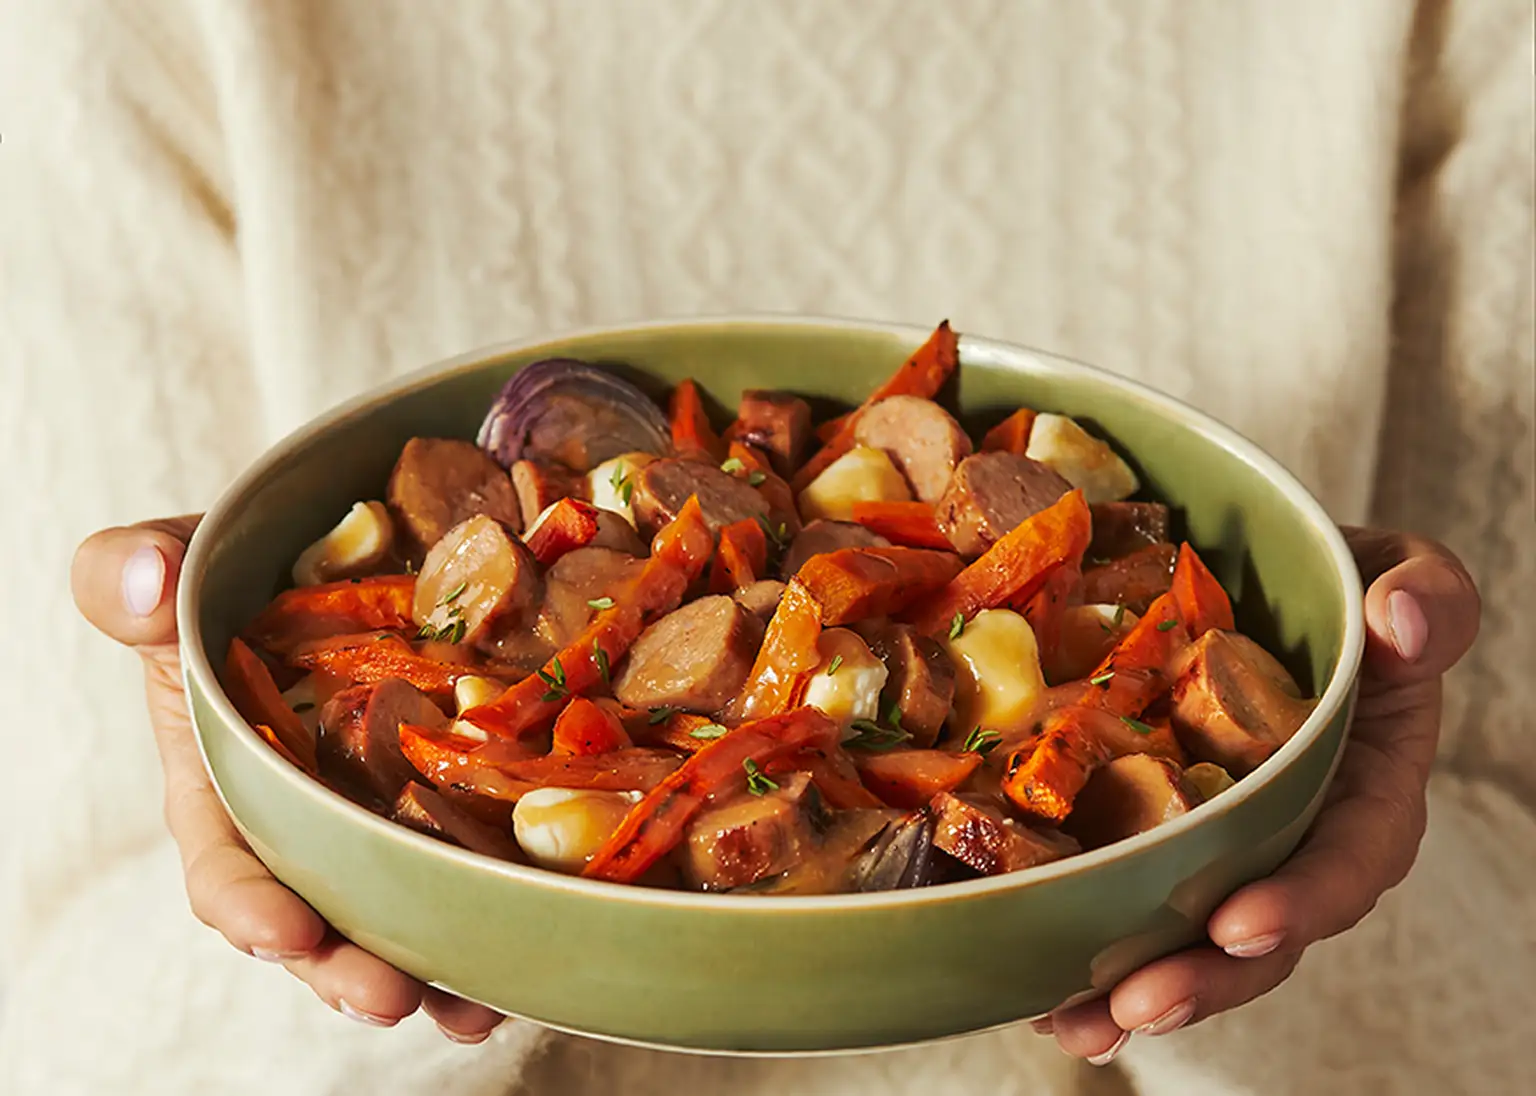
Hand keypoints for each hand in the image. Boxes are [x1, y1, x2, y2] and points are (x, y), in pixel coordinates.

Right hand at [72, 517, 506, 1043]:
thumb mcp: (182, 559)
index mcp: (229, 783)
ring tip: (478, 1008)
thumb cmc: (246, 565)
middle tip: (396, 997)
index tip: (288, 934)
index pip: (228, 865)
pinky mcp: (457, 794)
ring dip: (436, 970)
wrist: (351, 538)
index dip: (251, 909)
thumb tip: (138, 581)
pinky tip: (543, 937)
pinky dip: (505, 902)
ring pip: (406, 910)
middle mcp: (311, 818)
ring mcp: (387, 813)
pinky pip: (479, 856)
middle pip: (324, 916)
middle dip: (353, 968)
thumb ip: (132, 573)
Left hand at [1043, 527, 1480, 1064]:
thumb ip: (1423, 590)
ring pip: (1187, 934)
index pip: (1351, 855)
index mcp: (1362, 779)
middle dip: (1203, 978)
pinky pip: (1121, 899)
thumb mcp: (1384, 565)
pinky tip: (1032, 993)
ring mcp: (1216, 840)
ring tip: (1071, 1027)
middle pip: (1262, 927)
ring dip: (1132, 993)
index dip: (1303, 900)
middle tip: (1135, 1005)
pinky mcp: (1145, 832)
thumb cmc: (1319, 575)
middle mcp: (1289, 827)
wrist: (1231, 564)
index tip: (1240, 926)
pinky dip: (1081, 952)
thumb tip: (1405, 625)